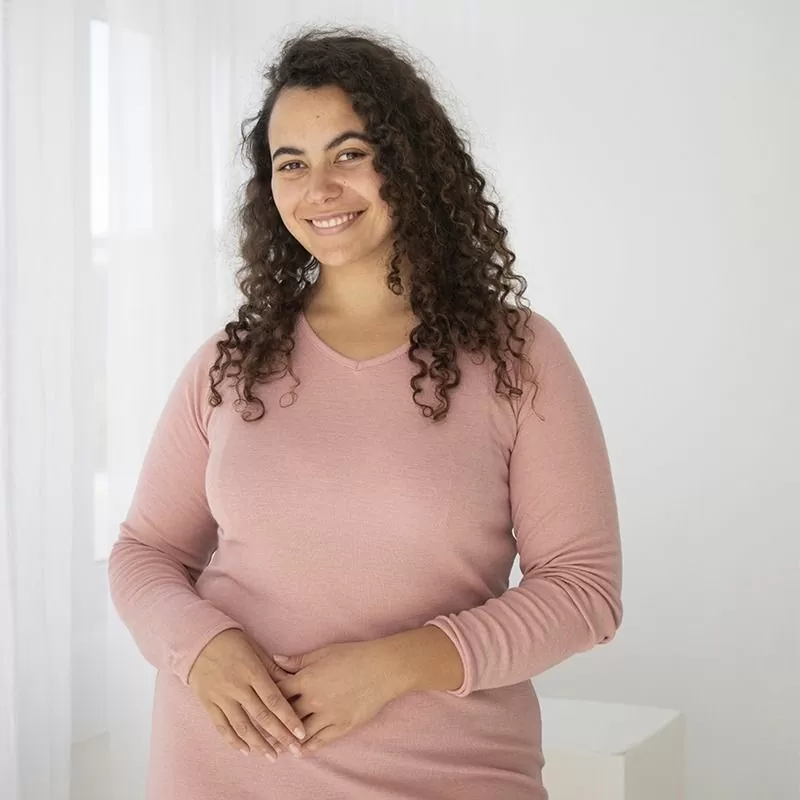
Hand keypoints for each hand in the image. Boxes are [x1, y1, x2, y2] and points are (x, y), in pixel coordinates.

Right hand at [187, 628, 307, 760]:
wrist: (198, 640)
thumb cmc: (232, 641)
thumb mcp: (255, 648)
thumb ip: (272, 669)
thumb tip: (292, 683)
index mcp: (252, 671)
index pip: (274, 699)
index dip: (288, 718)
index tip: (301, 733)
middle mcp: (237, 687)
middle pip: (261, 716)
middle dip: (279, 735)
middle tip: (293, 749)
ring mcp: (221, 697)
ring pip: (242, 726)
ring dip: (258, 743)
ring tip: (272, 756)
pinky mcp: (208, 704)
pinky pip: (221, 726)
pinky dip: (233, 740)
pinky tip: (245, 750)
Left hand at [272, 639, 407, 755]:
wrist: (383, 668)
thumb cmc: (354, 655)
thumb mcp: (324, 652)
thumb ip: (299, 660)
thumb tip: (276, 660)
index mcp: (307, 679)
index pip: (278, 692)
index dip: (266, 697)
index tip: (258, 702)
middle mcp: (314, 700)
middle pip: (285, 715)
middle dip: (271, 723)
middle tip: (259, 731)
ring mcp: (328, 715)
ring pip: (300, 732)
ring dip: (286, 739)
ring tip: (275, 746)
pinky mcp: (342, 726)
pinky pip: (320, 740)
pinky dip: (307, 747)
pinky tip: (298, 750)